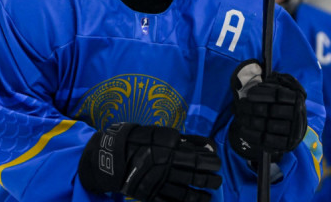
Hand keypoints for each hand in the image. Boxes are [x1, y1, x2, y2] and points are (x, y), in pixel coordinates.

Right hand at [78, 123, 221, 201]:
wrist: (112, 156)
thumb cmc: (140, 140)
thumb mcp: (163, 134)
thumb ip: (187, 140)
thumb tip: (208, 145)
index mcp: (169, 151)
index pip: (198, 160)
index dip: (212, 163)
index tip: (217, 163)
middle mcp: (166, 169)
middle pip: (195, 177)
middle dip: (210, 180)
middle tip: (217, 180)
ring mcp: (158, 184)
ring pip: (186, 194)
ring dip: (201, 195)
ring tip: (209, 195)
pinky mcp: (150, 195)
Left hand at [228, 60, 306, 162]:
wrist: (292, 124)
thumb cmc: (281, 101)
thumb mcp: (282, 86)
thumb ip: (275, 79)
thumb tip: (261, 70)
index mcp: (297, 98)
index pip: (279, 94)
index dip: (263, 94)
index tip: (249, 94)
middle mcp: (297, 115)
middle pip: (271, 111)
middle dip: (251, 107)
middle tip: (239, 105)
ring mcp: (292, 131)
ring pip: (267, 126)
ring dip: (249, 120)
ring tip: (239, 115)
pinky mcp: (285, 144)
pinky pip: (267, 141)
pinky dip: (252, 135)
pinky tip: (242, 128)